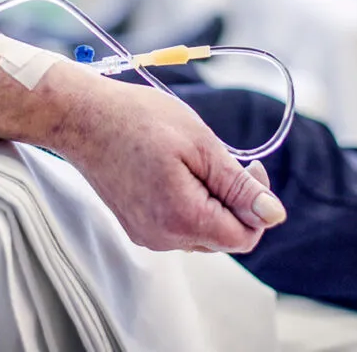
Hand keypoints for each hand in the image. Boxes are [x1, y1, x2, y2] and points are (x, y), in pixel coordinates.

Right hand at [53, 79, 286, 252]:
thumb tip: (274, 216)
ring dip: (211, 201)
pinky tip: (174, 170)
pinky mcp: (137, 226)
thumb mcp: (201, 145)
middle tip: (220, 158)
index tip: (249, 167)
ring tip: (192, 161)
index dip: (257, 205)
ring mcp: (147, 235)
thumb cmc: (138, 120)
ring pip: (202, 232)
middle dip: (234, 202)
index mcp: (183, 220)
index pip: (245, 237)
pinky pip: (179, 225)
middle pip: (224, 237)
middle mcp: (164, 238)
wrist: (81, 117)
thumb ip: (239, 186)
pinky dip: (189, 202)